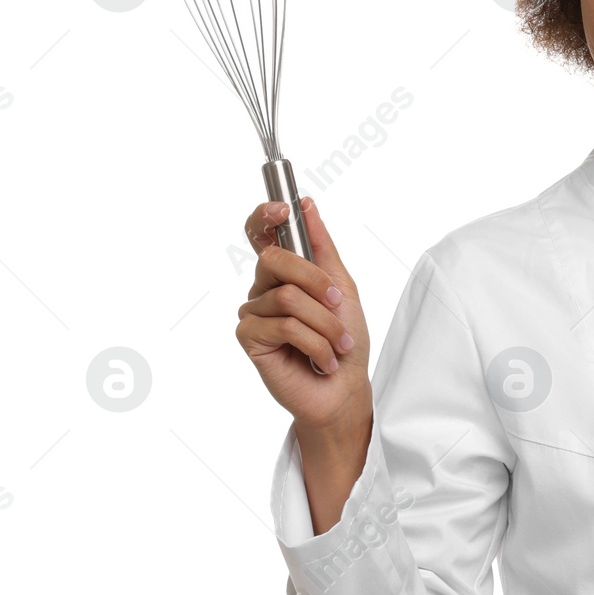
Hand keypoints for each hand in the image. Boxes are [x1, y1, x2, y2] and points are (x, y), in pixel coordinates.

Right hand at [235, 195, 371, 436]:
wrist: (344, 388)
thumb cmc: (345, 340)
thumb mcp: (342, 287)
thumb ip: (322, 248)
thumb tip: (307, 206)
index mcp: (284, 273)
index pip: (261, 235)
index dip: (264, 216)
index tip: (284, 209)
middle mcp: (263, 288)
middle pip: (276, 260)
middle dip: (316, 281)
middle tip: (338, 304)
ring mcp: (253, 313)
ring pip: (287, 298)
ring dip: (326, 323)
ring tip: (338, 344)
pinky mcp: (248, 338)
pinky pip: (285, 326)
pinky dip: (315, 343)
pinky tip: (322, 360)